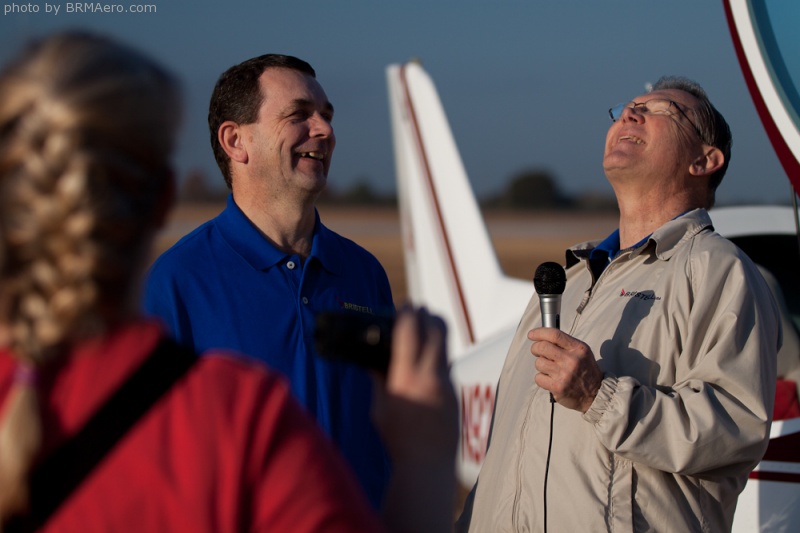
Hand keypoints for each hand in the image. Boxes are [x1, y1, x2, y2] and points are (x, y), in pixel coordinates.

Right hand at [372, 306, 457, 532]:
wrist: (427, 464)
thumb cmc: (397, 440)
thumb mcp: (380, 408)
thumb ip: (379, 381)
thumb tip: (374, 361)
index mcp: (406, 379)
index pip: (410, 333)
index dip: (408, 314)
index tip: (405, 305)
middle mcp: (430, 377)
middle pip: (437, 330)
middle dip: (427, 314)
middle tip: (418, 308)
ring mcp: (447, 384)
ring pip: (445, 346)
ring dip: (435, 332)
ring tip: (424, 326)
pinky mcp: (456, 392)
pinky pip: (446, 365)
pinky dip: (436, 355)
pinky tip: (426, 358)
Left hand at [528, 327, 602, 412]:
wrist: (596, 394)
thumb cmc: (586, 371)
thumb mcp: (582, 352)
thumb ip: (565, 344)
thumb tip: (543, 337)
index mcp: (578, 349)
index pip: (554, 335)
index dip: (539, 333)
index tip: (531, 334)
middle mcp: (571, 360)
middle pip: (542, 347)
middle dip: (536, 348)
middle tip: (537, 351)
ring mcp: (564, 374)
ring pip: (538, 363)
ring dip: (540, 365)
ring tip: (550, 368)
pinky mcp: (558, 387)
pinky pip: (538, 378)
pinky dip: (541, 378)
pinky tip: (550, 379)